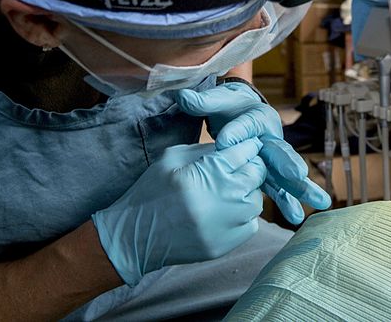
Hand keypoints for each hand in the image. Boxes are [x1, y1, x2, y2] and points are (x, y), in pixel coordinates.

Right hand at [91, 139, 264, 285]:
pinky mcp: (226, 245)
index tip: (244, 147)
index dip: (246, 146)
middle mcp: (223, 199)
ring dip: (248, 192)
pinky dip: (243, 216)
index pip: (245, 151)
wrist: (134, 236)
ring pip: (257, 200)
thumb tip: (233, 145)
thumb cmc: (152, 191)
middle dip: (250, 166)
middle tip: (238, 168)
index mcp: (208, 172)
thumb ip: (206, 150)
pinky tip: (224, 212)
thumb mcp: (173, 157)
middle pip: (257, 174)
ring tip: (228, 191)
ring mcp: (227, 225)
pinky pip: (250, 225)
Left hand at [174, 81, 330, 224]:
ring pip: (287, 175)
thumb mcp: (217, 101)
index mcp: (259, 116)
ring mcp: (272, 158)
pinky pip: (279, 188)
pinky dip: (288, 202)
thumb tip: (183, 98)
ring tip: (319, 203)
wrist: (239, 113)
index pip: (248, 124)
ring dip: (301, 189)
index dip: (237, 132)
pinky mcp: (270, 173)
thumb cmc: (229, 106)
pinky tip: (295, 218)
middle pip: (281, 151)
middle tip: (298, 174)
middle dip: (288, 164)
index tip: (223, 141)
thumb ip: (203, 101)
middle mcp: (271, 138)